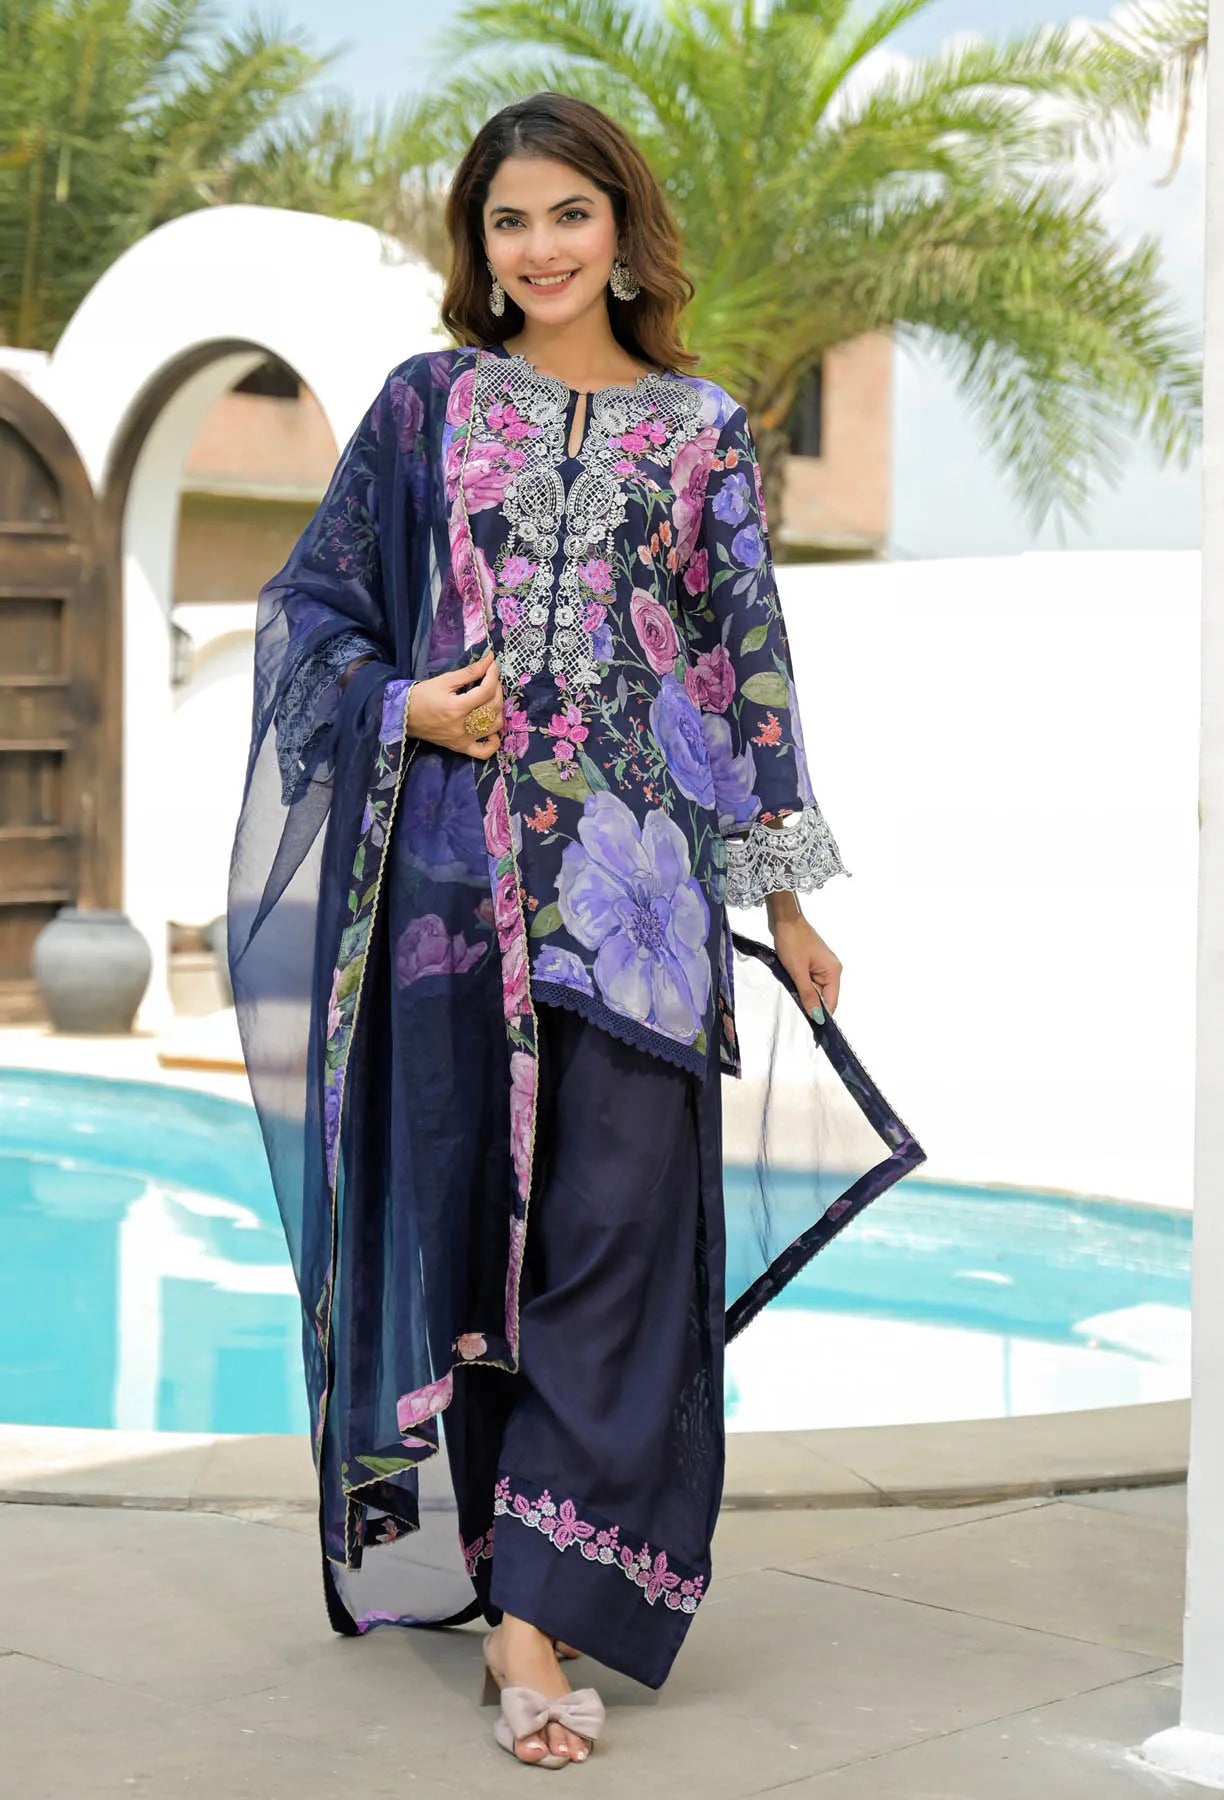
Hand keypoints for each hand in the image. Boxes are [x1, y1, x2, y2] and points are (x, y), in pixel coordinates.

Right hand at [405, 649, 505, 760]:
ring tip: (491, 698)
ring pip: (494, 727)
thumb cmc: (422, 696)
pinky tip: (491, 729)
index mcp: (457, 708)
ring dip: (498, 710)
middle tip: (491, 678)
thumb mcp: (444, 680)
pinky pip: (484, 752)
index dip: (493, 675)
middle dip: (497, 688)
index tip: (492, 664)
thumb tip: (489, 659)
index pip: (486, 691)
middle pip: (493, 707)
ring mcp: (463, 740)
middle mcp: (462, 726)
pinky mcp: (460, 747)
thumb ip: (469, 672)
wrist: (404, 716)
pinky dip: (494, 742)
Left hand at [766, 898, 840, 1019]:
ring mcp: (821, 967)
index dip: (822, 1015)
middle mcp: (831, 970)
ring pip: (814, 990)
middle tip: (794, 1004)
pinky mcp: (811, 964)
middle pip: (823, 997)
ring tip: (791, 988)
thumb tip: (818, 1016)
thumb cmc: (792, 940)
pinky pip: (808, 982)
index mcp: (833, 971)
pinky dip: (800, 985)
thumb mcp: (798, 970)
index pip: (831, 1002)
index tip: (810, 1027)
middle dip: (809, 1002)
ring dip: (802, 993)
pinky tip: (791, 982)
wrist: (784, 919)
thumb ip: (807, 994)